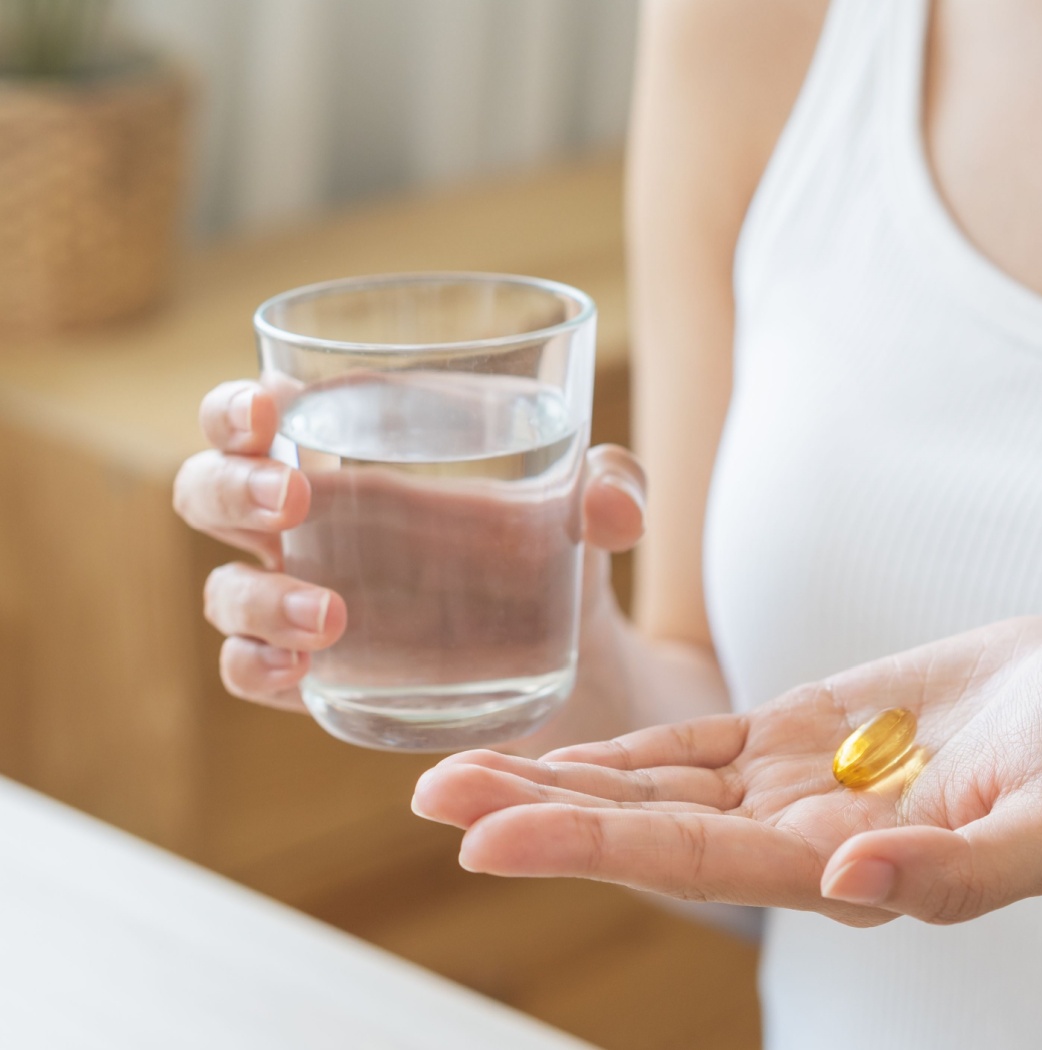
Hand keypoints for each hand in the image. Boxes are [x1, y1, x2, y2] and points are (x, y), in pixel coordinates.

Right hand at [172, 379, 647, 715]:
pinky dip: (258, 668)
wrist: (569, 650)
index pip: (257, 411)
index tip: (273, 407)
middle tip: (294, 499)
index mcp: (349, 450)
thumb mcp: (591, 505)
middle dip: (231, 486)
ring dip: (259, 596)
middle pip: (209, 488)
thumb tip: (616, 509)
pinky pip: (249, 669)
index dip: (238, 404)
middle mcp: (307, 522)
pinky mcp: (317, 673)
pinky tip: (300, 672)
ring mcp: (301, 597)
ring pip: (225, 588)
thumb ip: (613, 484)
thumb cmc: (551, 543)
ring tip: (333, 616)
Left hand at [412, 617, 1041, 925]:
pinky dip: (623, 744)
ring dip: (560, 777)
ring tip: (450, 768)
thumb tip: (852, 878)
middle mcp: (802, 834)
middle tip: (426, 795)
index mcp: (850, 867)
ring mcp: (796, 780)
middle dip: (541, 813)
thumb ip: (964, 867)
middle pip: (649, 828)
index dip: (593, 846)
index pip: (697, 859)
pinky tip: (554, 748)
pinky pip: (696, 739)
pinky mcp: (804, 729)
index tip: (488, 834)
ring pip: (657, 785)